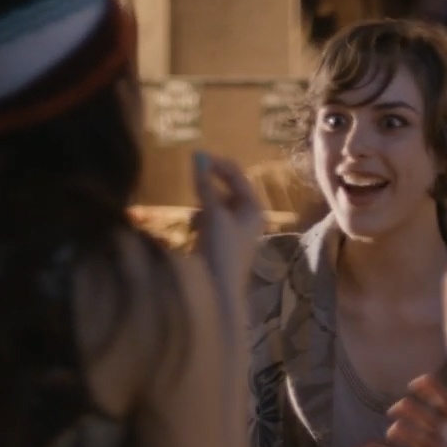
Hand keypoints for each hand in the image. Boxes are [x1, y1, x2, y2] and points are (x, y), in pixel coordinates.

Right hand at [191, 153, 264, 292]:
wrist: (218, 290)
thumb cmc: (222, 249)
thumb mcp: (213, 214)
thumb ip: (205, 185)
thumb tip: (198, 157)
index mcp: (253, 208)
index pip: (238, 177)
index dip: (219, 164)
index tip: (197, 155)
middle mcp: (248, 218)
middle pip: (228, 191)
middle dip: (210, 187)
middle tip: (192, 178)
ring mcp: (236, 232)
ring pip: (217, 207)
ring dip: (204, 206)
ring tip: (196, 217)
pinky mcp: (223, 244)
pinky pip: (211, 223)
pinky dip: (202, 222)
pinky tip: (194, 232)